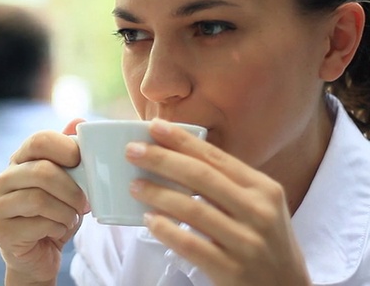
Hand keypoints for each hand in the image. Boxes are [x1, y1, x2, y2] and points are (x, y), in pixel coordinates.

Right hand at [0, 119, 88, 284]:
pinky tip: (57, 230)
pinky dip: (57, 228)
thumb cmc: (55, 212)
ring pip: (39, 199)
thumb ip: (70, 153)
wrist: (41, 253)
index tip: (81, 163)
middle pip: (42, 171)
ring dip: (66, 211)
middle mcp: (3, 179)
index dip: (66, 149)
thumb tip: (79, 120)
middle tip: (84, 202)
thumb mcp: (68, 181)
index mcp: (20, 160)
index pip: (39, 140)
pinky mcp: (2, 232)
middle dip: (71, 189)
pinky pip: (37, 224)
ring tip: (70, 218)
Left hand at [127, 119, 310, 285]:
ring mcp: (247, 242)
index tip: (154, 126)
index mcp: (264, 189)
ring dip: (158, 194)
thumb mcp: (259, 207)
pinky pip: (191, 245)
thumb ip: (227, 185)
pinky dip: (166, 230)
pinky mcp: (233, 270)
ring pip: (193, 209)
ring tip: (134, 186)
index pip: (216, 157)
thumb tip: (176, 158)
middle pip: (201, 177)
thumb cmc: (264, 242)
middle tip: (132, 151)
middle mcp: (259, 212)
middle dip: (162, 160)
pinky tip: (149, 220)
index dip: (182, 141)